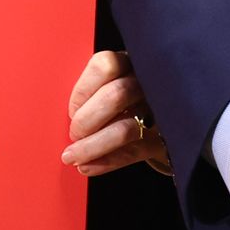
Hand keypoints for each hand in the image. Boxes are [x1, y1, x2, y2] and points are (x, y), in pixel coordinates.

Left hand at [62, 50, 166, 177]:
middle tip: (75, 133)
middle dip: (86, 120)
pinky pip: (133, 153)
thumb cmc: (125, 101)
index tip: (72, 109)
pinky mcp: (163, 140)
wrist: (162, 123)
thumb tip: (65, 117)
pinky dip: (106, 162)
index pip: (105, 65)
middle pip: (116, 95)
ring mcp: (159, 112)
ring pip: (125, 130)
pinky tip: (88, 166)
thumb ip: (91, 93)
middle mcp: (148, 82)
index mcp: (131, 62)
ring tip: (75, 157)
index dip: (83, 90)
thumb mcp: (110, 86)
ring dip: (92, 147)